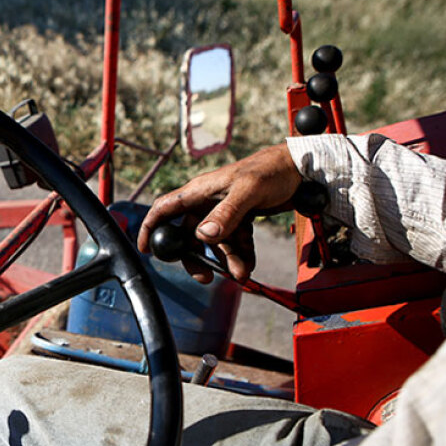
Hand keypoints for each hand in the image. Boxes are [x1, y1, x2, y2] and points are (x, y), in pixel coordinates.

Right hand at [137, 143, 300, 282]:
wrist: (300, 169)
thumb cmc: (271, 170)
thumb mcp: (248, 191)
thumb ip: (226, 214)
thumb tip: (203, 236)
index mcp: (200, 190)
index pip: (165, 208)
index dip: (151, 227)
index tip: (145, 248)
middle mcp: (207, 201)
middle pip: (190, 234)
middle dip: (196, 257)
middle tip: (204, 276)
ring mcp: (223, 211)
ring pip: (215, 243)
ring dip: (226, 260)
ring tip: (241, 274)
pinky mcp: (240, 218)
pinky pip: (235, 242)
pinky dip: (241, 255)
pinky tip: (249, 265)